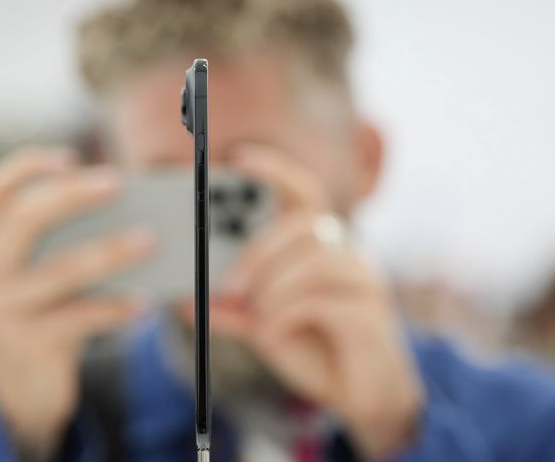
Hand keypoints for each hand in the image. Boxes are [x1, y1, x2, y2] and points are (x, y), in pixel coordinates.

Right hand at [0, 148, 154, 456]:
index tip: (70, 159)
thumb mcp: (35, 273)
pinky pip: (78, 319)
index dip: (27, 166)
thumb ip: (62, 242)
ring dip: (109, 252)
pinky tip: (145, 303)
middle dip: (73, 195)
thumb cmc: (40, 313)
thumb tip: (129, 214)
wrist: (16, 387)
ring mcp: (0, 310)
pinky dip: (115, 308)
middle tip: (117, 183)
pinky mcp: (27, 344)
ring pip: (58, 271)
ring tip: (149, 240)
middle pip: (24, 218)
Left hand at [214, 145, 423, 460]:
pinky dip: (287, 314)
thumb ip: (230, 310)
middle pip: (303, 224)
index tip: (239, 158)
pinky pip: (323, 299)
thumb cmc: (316, 348)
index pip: (303, 192)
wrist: (362, 397)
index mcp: (320, 246)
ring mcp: (364, 279)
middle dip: (258, 252)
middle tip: (229, 286)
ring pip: (314, 259)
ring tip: (255, 315)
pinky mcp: (371, 313)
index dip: (276, 170)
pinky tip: (274, 332)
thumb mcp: (263, 325)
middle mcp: (346, 253)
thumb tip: (183, 300)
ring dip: (273, 288)